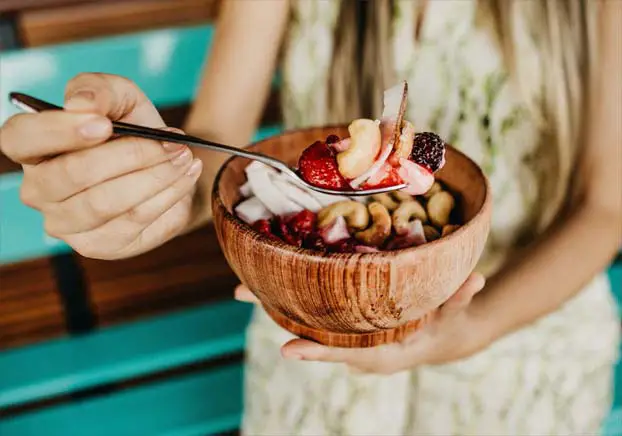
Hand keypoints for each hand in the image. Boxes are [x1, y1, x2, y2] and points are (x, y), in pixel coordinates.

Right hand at [0, 73, 202, 259]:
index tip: (104, 124)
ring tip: (184, 157)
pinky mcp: (100, 245)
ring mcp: (67, 224)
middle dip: (130, 155)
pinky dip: (168, 195)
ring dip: (155, 176)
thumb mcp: (121, 97)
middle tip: (173, 142)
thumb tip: (81, 105)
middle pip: (72, 175)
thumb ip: (99, 89)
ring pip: (106, 202)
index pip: (19, 139)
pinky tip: (186, 176)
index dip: (58, 131)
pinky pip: (134, 221)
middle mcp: (39, 190)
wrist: (167, 164)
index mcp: (32, 148)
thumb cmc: (133, 128)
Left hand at [235, 272, 490, 373]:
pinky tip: (269, 277)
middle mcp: (357, 346)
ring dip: (273, 302)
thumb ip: (461, 298)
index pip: (346, 353)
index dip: (318, 352)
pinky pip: (314, 311)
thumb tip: (475, 278)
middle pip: (311, 333)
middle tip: (240, 292)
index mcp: (381, 352)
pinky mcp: (345, 322)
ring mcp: (347, 335)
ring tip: (241, 285)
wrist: (442, 338)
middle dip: (276, 314)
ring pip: (306, 321)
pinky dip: (291, 297)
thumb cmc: (447, 326)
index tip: (286, 350)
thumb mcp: (456, 315)